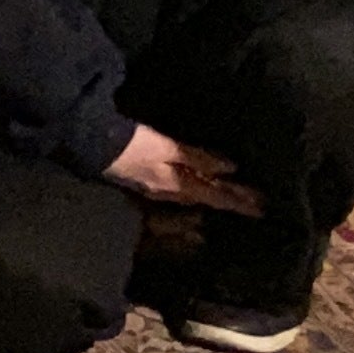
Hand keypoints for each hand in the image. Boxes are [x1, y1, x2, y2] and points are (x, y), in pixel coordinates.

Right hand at [104, 122, 263, 216]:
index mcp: (178, 184)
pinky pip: (178, 188)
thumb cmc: (131, 144)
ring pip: (192, 194)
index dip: (239, 201)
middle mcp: (170, 191)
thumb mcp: (167, 149)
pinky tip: (193, 182)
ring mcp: (155, 187)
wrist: (91, 143)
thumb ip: (197, 157)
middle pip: (207, 197)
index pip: (216, 196)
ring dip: (212, 194)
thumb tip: (230, 168)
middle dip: (229, 199)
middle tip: (254, 202)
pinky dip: (193, 187)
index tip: (262, 209)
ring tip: (229, 193)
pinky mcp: (144, 179)